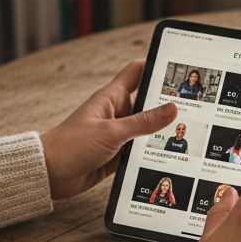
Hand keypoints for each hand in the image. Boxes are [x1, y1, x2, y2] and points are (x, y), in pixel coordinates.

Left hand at [40, 60, 176, 199]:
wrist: (48, 174)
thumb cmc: (71, 146)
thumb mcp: (112, 132)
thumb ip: (143, 122)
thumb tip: (172, 108)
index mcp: (111, 98)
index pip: (137, 72)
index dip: (155, 66)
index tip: (177, 68)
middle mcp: (115, 113)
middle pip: (146, 103)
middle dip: (165, 105)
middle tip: (192, 107)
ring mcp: (115, 135)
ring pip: (144, 130)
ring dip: (158, 133)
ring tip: (185, 133)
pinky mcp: (115, 155)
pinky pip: (137, 151)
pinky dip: (148, 153)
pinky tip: (165, 156)